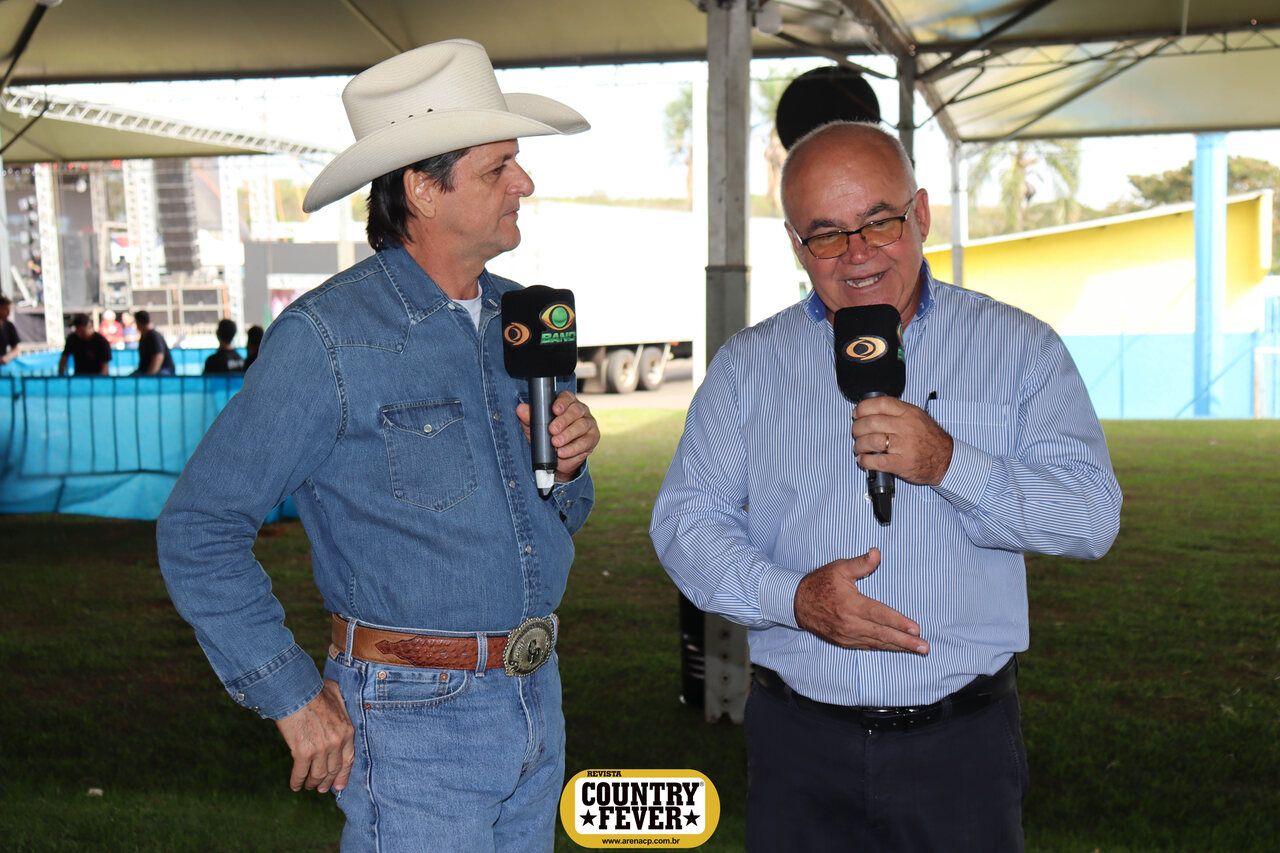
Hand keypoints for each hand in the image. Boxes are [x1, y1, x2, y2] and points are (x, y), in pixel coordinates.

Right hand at [274, 679, 354, 793]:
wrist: (296, 691)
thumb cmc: (315, 690)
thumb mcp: (338, 695)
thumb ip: (342, 705)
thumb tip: (341, 704)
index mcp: (347, 731)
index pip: (349, 760)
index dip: (343, 775)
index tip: (339, 786)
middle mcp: (336, 743)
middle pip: (333, 770)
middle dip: (327, 782)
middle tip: (322, 789)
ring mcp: (320, 749)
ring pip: (318, 775)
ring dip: (312, 783)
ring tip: (308, 786)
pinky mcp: (302, 752)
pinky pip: (300, 773)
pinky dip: (297, 781)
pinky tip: (294, 785)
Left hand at [515, 391, 599, 481]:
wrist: (557, 457)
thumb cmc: (547, 436)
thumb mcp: (534, 427)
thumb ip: (528, 417)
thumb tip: (521, 409)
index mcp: (566, 403)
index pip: (567, 397)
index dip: (561, 403)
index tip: (554, 410)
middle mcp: (580, 410)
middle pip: (576, 410)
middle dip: (564, 421)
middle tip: (552, 430)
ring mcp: (588, 423)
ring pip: (582, 425)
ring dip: (568, 435)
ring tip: (556, 443)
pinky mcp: (592, 437)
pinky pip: (585, 441)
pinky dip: (573, 448)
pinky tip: (563, 452)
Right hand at [794, 548, 928, 653]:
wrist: (797, 603)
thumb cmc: (819, 584)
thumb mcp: (839, 568)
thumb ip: (861, 563)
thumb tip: (877, 554)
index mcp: (851, 605)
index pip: (881, 615)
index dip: (899, 623)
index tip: (916, 628)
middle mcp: (850, 623)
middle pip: (883, 634)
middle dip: (906, 642)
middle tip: (924, 647)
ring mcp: (847, 635)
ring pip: (877, 643)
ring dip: (898, 647)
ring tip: (916, 650)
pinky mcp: (843, 641)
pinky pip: (867, 646)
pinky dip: (882, 648)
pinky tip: (894, 648)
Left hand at [851, 396, 952, 485]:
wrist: (946, 459)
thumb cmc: (929, 438)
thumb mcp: (917, 417)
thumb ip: (896, 412)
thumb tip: (869, 410)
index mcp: (908, 413)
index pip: (880, 403)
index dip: (862, 408)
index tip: (856, 414)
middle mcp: (905, 427)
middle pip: (871, 423)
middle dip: (857, 428)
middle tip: (856, 433)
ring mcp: (903, 446)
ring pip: (871, 441)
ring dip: (859, 445)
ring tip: (859, 448)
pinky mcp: (902, 463)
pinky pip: (876, 461)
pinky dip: (865, 461)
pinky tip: (863, 460)